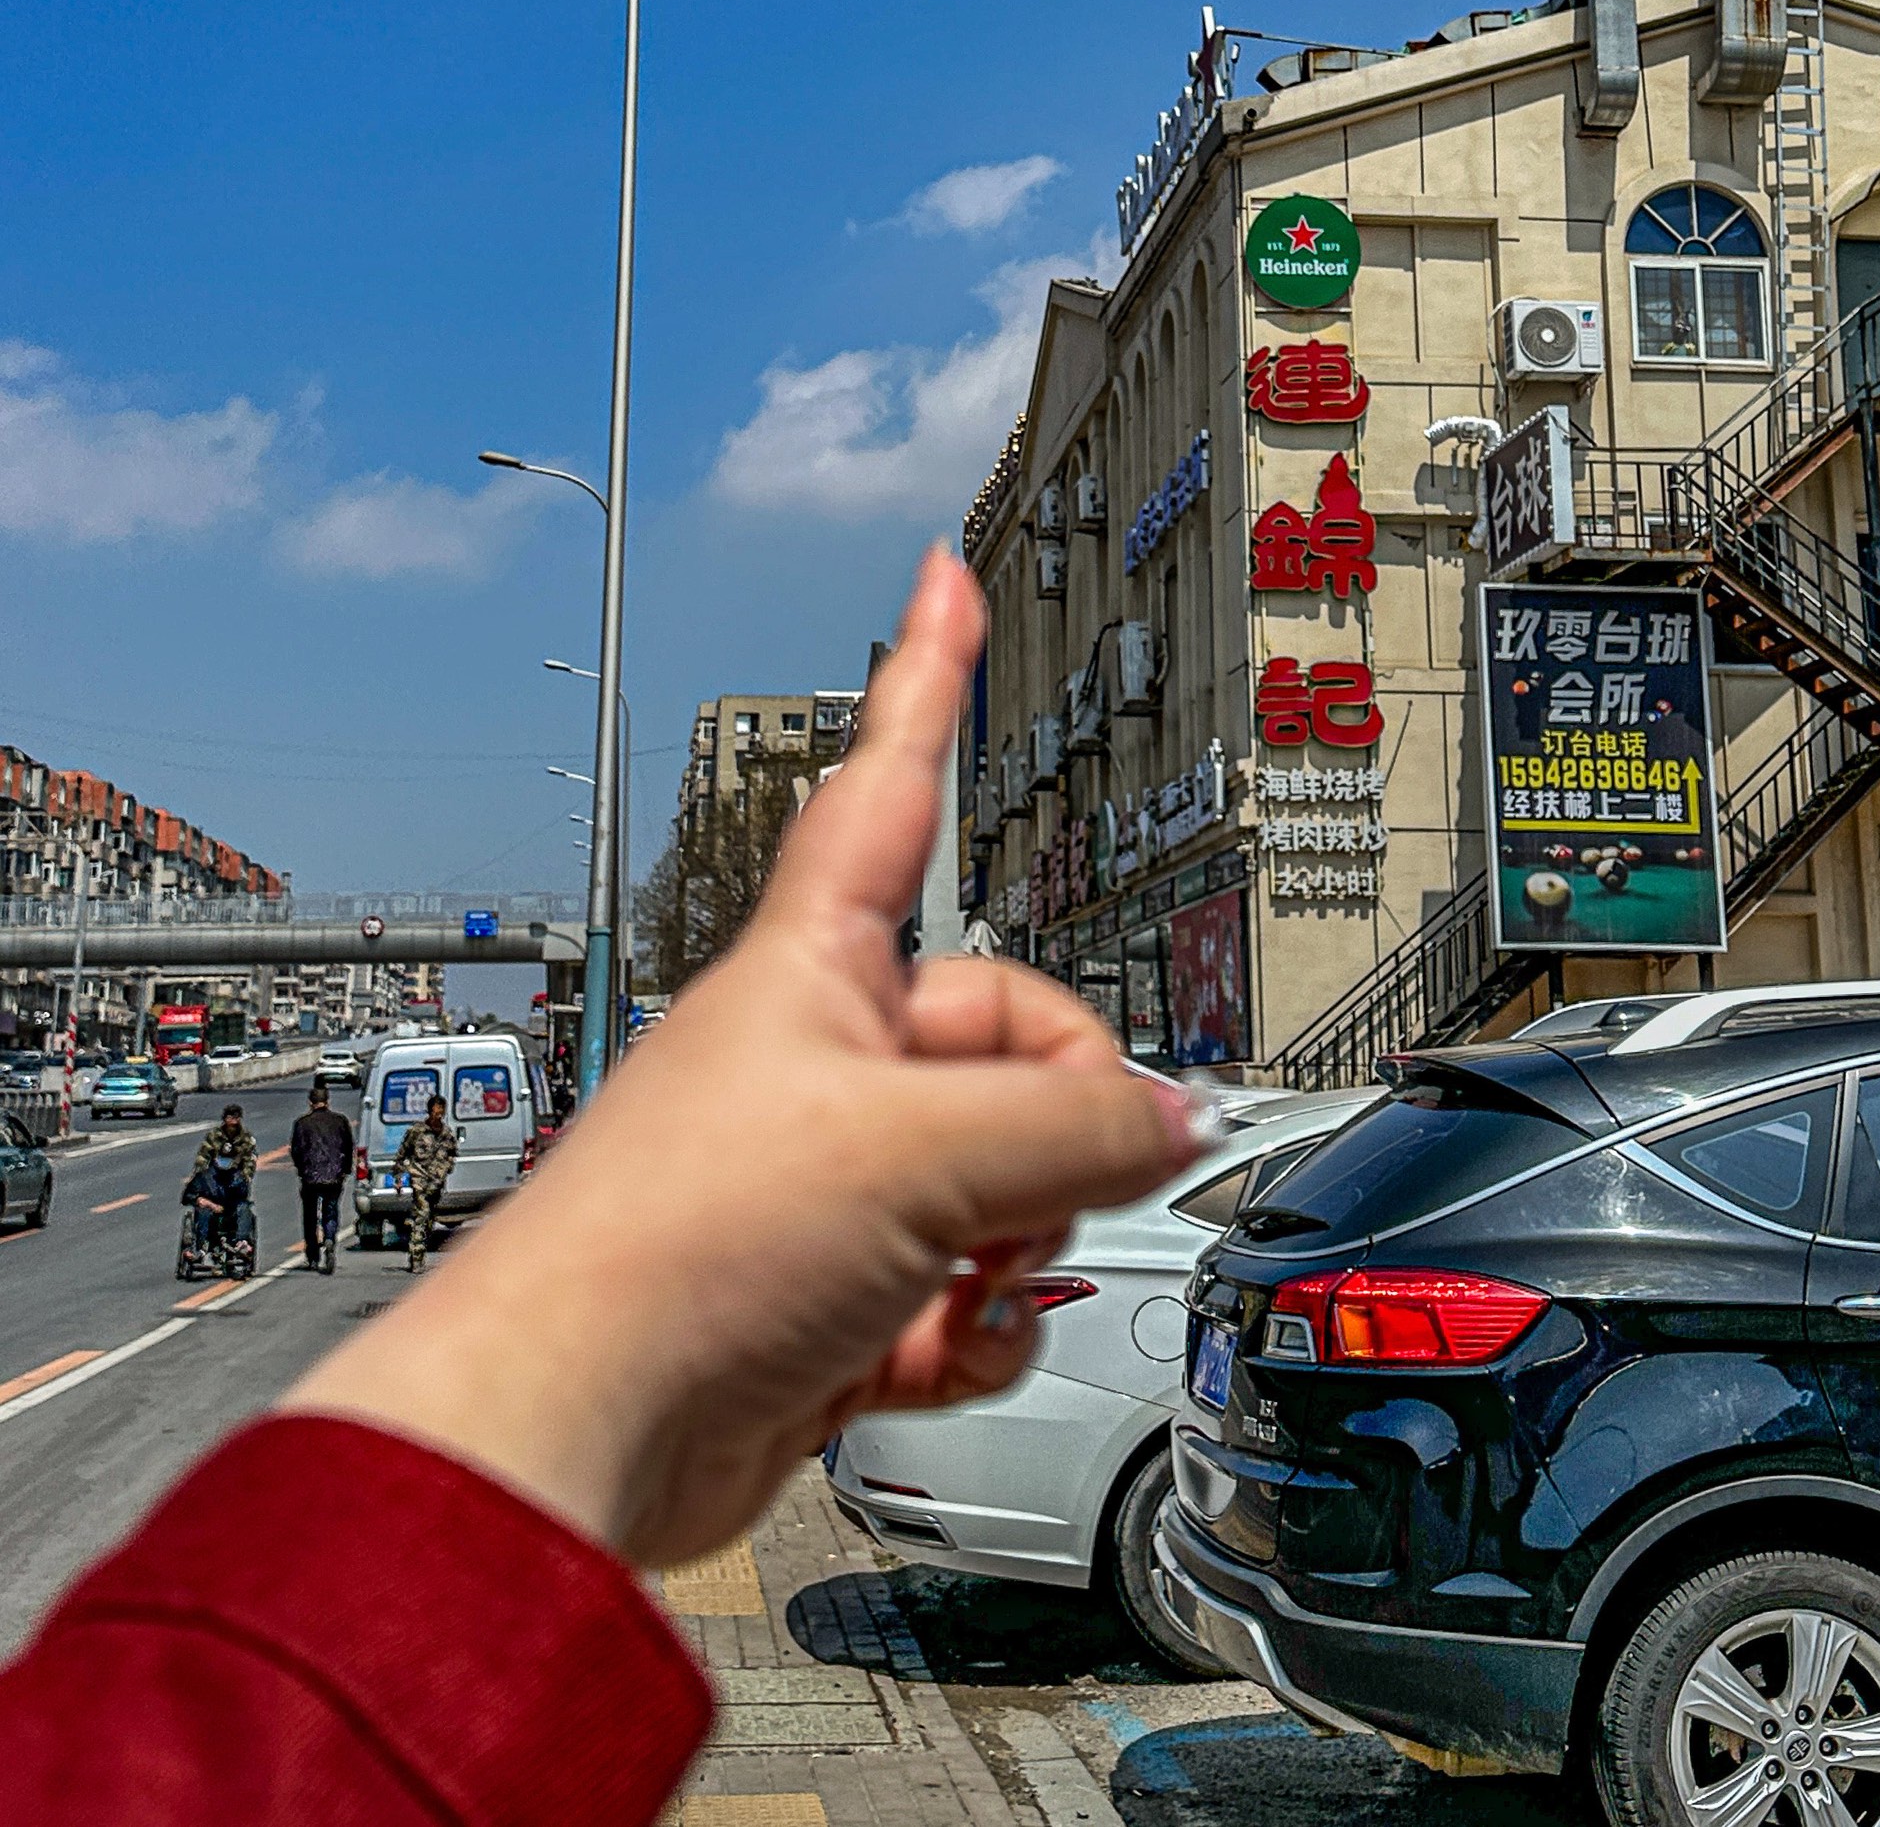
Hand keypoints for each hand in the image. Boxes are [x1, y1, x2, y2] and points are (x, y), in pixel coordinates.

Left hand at [288, 548, 1199, 1564]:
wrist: (577, 1431)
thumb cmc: (678, 1246)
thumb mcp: (922, 1153)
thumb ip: (1078, 1126)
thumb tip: (1171, 1119)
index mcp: (815, 961)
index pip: (890, 777)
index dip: (927, 673)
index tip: (941, 580)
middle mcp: (822, 1053)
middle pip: (1010, 1032)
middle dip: (1055, 1120)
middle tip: (1039, 1181)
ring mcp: (826, 1175)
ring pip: (1002, 1173)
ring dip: (1014, 1242)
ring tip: (962, 1278)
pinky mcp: (831, 1291)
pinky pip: (963, 1285)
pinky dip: (971, 1329)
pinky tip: (932, 1350)